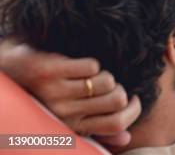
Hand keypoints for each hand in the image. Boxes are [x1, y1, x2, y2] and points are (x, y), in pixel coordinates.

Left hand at [0, 40, 140, 145]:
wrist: (8, 74)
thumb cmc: (43, 99)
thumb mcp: (69, 120)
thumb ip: (99, 131)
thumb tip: (127, 139)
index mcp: (72, 128)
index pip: (117, 124)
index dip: (133, 110)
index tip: (133, 100)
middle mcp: (65, 114)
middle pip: (117, 100)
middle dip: (120, 88)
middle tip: (110, 86)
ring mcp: (56, 92)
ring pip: (107, 81)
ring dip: (105, 74)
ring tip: (92, 76)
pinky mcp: (51, 70)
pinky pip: (92, 65)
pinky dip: (91, 63)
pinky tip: (78, 66)